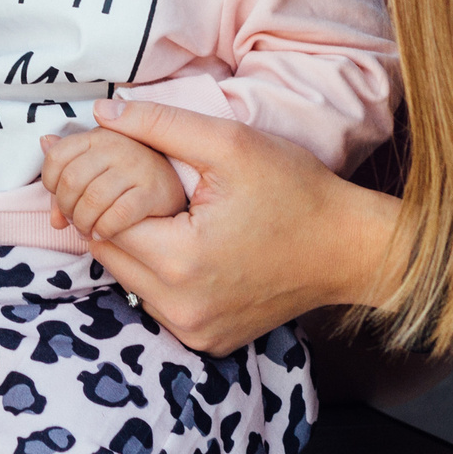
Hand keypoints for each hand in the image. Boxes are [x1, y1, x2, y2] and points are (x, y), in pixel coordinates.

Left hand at [61, 98, 397, 354]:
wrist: (351, 248)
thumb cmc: (297, 192)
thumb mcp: (229, 143)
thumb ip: (159, 124)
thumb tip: (101, 114)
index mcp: (180, 262)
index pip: (103, 221)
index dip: (104, 187)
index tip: (120, 165)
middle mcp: (181, 308)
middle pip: (111, 254)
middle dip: (114, 216)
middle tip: (140, 186)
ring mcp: (196, 331)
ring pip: (131, 280)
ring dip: (136, 245)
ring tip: (166, 212)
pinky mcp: (209, 339)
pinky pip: (159, 301)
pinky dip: (160, 273)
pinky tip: (185, 243)